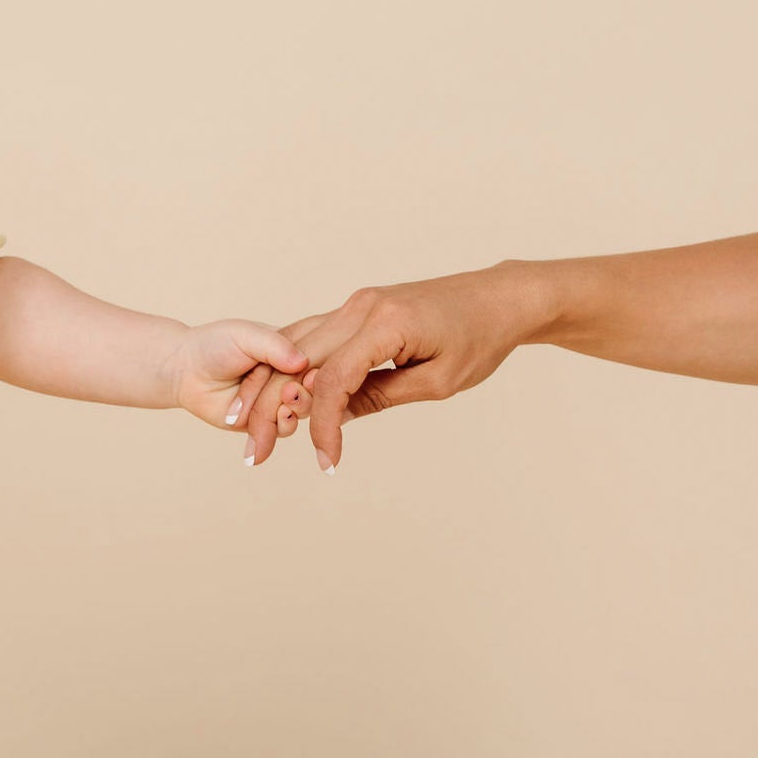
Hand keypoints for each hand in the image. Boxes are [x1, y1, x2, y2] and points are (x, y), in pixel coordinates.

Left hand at [171, 320, 312, 462]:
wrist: (185, 370)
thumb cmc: (215, 345)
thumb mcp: (247, 336)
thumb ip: (275, 346)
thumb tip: (304, 362)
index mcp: (291, 352)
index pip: (319, 361)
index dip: (318, 369)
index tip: (312, 372)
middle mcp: (289, 377)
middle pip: (314, 389)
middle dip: (307, 392)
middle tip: (293, 390)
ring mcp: (277, 401)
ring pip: (302, 412)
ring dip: (297, 410)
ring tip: (284, 405)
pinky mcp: (264, 423)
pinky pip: (282, 430)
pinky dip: (283, 425)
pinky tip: (278, 418)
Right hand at [236, 266, 537, 467]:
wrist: (499, 297)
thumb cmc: (479, 338)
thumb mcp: (437, 381)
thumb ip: (379, 397)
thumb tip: (332, 418)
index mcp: (386, 323)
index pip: (334, 379)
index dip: (321, 425)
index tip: (325, 461)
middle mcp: (361, 306)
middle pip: (299, 361)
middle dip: (274, 408)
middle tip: (257, 454)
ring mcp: (356, 303)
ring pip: (296, 347)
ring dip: (273, 387)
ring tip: (258, 430)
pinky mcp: (357, 308)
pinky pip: (314, 338)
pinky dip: (292, 368)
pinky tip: (278, 398)